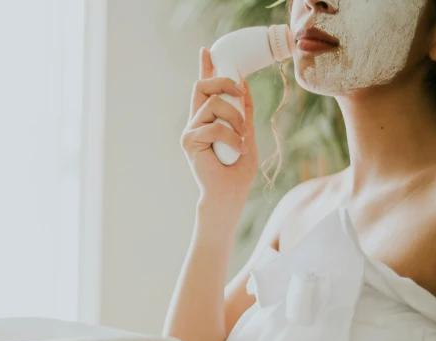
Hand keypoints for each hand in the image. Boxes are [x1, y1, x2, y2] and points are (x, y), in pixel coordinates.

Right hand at [181, 47, 258, 205]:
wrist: (229, 194)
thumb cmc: (237, 169)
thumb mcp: (246, 133)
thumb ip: (244, 110)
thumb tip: (243, 84)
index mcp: (208, 119)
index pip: (204, 88)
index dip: (205, 68)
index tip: (207, 51)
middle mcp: (196, 122)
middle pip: (203, 86)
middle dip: (224, 83)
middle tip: (240, 95)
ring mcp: (190, 131)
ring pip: (213, 104)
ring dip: (234, 118)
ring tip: (242, 137)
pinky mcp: (189, 141)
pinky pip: (212, 125)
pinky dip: (230, 136)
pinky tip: (236, 150)